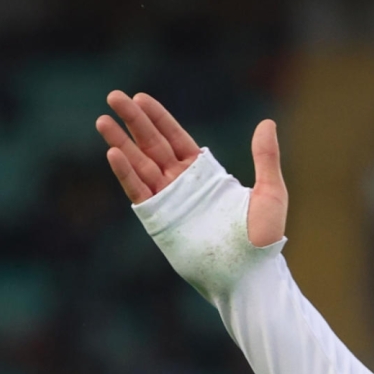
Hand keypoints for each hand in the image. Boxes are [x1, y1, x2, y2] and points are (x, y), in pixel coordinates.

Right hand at [96, 92, 288, 247]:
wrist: (250, 275)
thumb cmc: (263, 239)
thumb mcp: (270, 192)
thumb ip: (265, 157)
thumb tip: (266, 122)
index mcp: (205, 173)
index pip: (175, 138)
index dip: (157, 118)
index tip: (140, 98)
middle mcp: (183, 184)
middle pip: (152, 145)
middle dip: (132, 121)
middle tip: (113, 97)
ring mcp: (170, 201)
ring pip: (140, 165)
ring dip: (120, 143)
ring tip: (102, 121)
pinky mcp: (161, 220)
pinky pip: (140, 192)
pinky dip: (126, 174)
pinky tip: (114, 154)